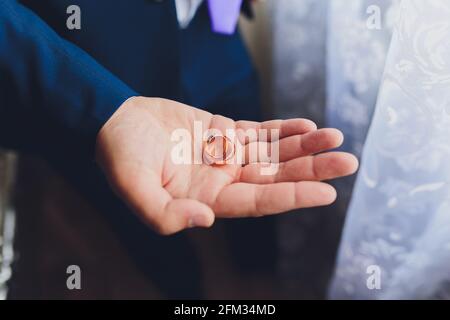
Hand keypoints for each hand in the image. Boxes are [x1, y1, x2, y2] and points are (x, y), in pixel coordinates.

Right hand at [96, 97, 357, 234]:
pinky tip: (306, 126)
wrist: (115, 122)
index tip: (328, 192)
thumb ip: (163, 214)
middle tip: (348, 162)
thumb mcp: (132, 188)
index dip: (293, 196)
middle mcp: (223, 179)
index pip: (259, 201)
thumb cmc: (120, 156)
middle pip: (276, 177)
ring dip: (304, 146)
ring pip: (273, 153)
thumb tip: (205, 221)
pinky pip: (260, 132)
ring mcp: (226, 155)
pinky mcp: (223, 132)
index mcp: (207, 198)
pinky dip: (283, 129)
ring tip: (336, 138)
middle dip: (312, 169)